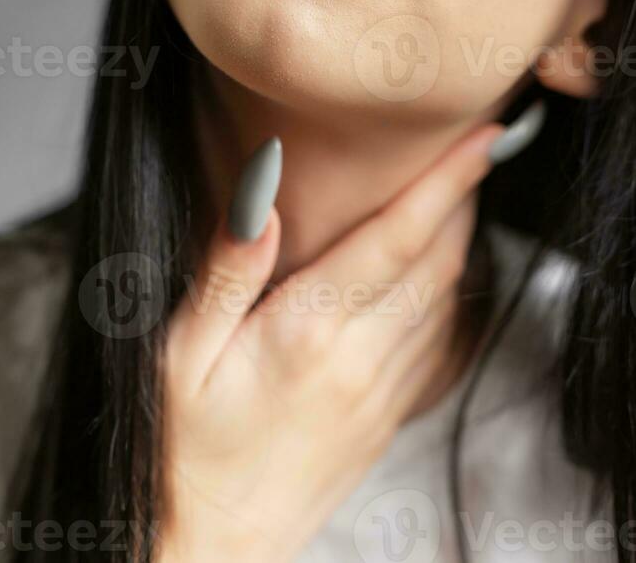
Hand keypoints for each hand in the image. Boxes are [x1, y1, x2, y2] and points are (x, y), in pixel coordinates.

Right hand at [156, 122, 505, 562]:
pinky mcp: (386, 416)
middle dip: (465, 199)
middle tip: (478, 151)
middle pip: (436, 262)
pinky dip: (449, 297)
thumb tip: (262, 195)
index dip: (445, 182)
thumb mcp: (180, 354)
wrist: (213, 544)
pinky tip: (440, 277)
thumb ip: (226, 272)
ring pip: (445, 301)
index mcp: (308, 330)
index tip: (483, 141)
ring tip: (461, 196)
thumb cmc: (185, 447)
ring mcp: (381, 392)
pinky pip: (438, 345)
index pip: (395, 239)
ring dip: (461, 243)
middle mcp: (359, 358)